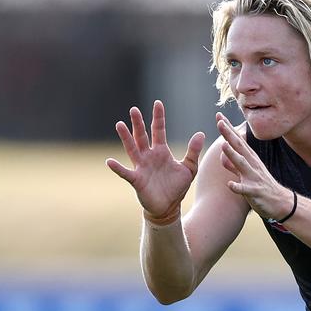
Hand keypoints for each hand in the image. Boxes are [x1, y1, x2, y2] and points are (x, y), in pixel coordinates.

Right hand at [106, 100, 205, 222]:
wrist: (169, 207)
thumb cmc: (177, 187)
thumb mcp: (189, 168)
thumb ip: (193, 151)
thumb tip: (200, 134)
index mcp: (161, 151)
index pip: (158, 130)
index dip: (158, 117)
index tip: (158, 103)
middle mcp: (149, 156)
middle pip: (142, 136)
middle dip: (138, 123)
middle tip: (134, 109)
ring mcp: (141, 167)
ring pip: (132, 149)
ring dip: (126, 138)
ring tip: (119, 124)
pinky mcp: (137, 180)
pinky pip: (125, 173)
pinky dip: (117, 168)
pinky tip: (109, 161)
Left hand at [216, 113, 291, 220]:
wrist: (281, 203)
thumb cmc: (261, 186)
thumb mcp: (247, 173)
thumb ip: (234, 164)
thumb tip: (222, 155)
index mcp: (250, 159)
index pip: (237, 140)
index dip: (228, 128)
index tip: (218, 115)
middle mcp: (252, 165)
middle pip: (239, 147)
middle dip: (229, 135)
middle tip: (219, 122)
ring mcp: (254, 177)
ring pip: (242, 164)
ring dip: (233, 155)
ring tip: (223, 145)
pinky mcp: (256, 192)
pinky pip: (246, 189)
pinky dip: (238, 187)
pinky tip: (230, 185)